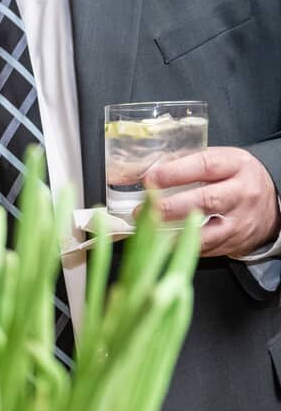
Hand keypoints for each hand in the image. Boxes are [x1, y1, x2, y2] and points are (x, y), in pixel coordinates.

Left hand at [146, 147, 280, 257]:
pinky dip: (179, 247)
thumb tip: (146, 168)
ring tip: (148, 230)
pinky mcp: (232, 241)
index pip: (205, 165)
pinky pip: (204, 248)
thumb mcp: (221, 162)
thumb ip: (188, 162)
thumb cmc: (235, 180)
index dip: (175, 172)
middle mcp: (241, 192)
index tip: (150, 178)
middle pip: (206, 200)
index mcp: (236, 165)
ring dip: (172, 233)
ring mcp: (239, 220)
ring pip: (206, 230)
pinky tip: (160, 244)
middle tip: (142, 210)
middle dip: (170, 206)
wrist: (268, 207)